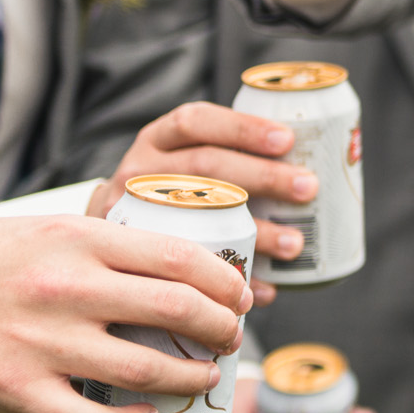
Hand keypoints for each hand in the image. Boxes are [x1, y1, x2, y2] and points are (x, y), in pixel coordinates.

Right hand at [0, 216, 249, 412]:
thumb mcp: (43, 232)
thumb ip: (105, 246)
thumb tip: (179, 262)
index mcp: (77, 240)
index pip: (180, 258)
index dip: (225, 282)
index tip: (240, 294)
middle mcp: (64, 289)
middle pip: (178, 310)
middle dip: (222, 329)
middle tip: (231, 337)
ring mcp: (41, 343)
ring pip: (148, 371)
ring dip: (192, 378)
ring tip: (205, 376)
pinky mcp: (16, 391)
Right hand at [92, 100, 316, 282]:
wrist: (100, 240)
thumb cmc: (166, 197)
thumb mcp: (178, 165)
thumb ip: (224, 162)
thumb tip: (313, 168)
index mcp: (156, 141)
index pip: (194, 122)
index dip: (241, 128)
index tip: (286, 140)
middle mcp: (140, 172)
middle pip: (205, 168)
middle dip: (262, 177)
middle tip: (308, 189)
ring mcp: (131, 214)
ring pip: (198, 218)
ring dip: (254, 232)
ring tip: (295, 245)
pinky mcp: (135, 259)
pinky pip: (187, 272)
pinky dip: (234, 279)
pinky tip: (266, 290)